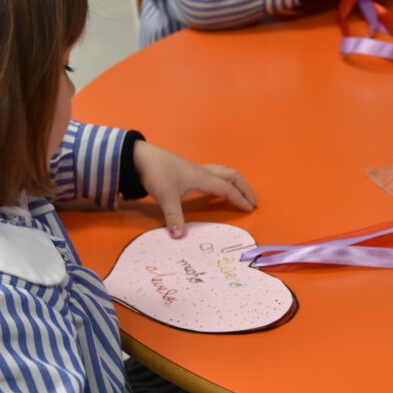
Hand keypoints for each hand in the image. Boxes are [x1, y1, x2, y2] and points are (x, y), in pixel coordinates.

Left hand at [132, 140, 256, 237]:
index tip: (250, 209)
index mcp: (202, 178)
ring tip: (240, 193)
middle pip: (232, 175)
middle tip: (252, 201)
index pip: (227, 189)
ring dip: (235, 181)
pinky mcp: (189, 169)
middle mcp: (203, 172)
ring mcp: (196, 169)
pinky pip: (214, 172)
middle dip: (245, 187)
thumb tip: (179, 236)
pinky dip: (223, 179)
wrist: (141, 157)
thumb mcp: (166, 196)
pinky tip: (217, 187)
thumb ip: (174, 216)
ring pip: (224, 171)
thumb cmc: (156, 173)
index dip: (240, 198)